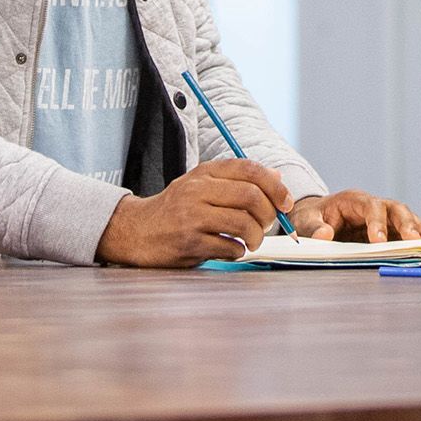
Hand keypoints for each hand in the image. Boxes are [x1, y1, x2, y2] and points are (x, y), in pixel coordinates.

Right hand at [95, 159, 291, 267]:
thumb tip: (277, 178)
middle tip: (265, 225)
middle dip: (268, 215)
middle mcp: (197, 190)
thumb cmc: (175, 209)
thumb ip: (237, 180)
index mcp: (204, 172)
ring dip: (256, 237)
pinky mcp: (189, 242)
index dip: (274, 186)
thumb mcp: (201, 184)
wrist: (136, 231)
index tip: (284, 202)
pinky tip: (230, 248)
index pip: (249, 169)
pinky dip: (239, 251)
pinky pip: (230, 247)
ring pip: (244, 224)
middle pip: (251, 196)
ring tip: (251, 241)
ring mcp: (192, 217)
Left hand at [289, 190, 420, 243]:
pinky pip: (406, 231)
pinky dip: (418, 236)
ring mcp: (383, 217)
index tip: (379, 241)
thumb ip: (313, 227)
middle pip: (395, 209)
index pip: (370, 206)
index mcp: (353, 200)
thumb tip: (324, 235)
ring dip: (418, 230)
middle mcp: (372, 205)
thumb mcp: (304, 221)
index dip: (377, 222)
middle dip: (406, 224)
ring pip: (405, 218)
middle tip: (414, 241)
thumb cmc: (310, 218)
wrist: (315, 218)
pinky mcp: (388, 229)